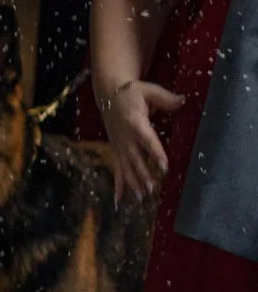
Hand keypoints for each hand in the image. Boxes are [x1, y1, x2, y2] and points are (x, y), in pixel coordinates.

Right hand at [99, 74, 184, 200]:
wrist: (109, 94)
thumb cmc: (131, 92)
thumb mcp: (148, 90)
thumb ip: (166, 98)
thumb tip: (183, 100)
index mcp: (134, 122)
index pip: (147, 140)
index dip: (155, 153)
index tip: (164, 167)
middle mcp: (125, 137)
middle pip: (135, 159)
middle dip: (143, 174)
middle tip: (152, 188)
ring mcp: (119, 146)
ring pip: (126, 167)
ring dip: (133, 183)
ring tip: (142, 198)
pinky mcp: (116, 151)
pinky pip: (117, 170)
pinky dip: (118, 186)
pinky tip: (118, 202)